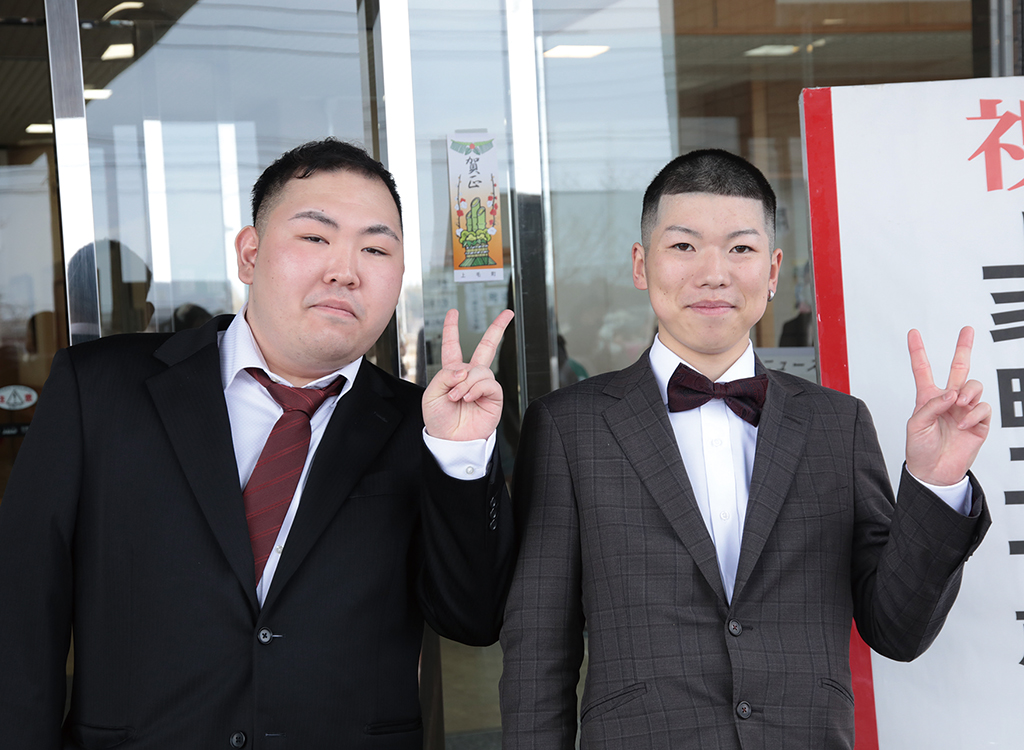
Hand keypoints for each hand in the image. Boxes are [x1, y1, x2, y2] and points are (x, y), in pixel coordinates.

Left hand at [423, 308, 513, 440]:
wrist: (451, 441)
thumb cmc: (439, 420)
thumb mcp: (432, 393)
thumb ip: (445, 375)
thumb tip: (465, 369)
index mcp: (452, 373)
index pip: (453, 345)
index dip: (452, 328)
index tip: (453, 313)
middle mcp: (470, 376)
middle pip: (487, 346)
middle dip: (498, 328)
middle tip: (508, 314)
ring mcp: (483, 386)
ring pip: (480, 369)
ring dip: (466, 382)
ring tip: (457, 397)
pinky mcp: (493, 397)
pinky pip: (488, 382)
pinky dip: (476, 388)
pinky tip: (468, 398)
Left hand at [905, 326, 990, 485]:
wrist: (934, 472)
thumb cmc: (919, 449)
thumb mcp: (916, 425)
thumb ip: (931, 405)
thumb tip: (952, 393)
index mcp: (928, 398)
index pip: (923, 370)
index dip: (918, 351)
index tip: (913, 333)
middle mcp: (948, 400)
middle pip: (959, 368)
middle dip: (964, 348)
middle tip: (967, 330)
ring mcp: (964, 409)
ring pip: (974, 386)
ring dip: (968, 392)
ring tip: (960, 404)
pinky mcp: (978, 422)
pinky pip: (983, 407)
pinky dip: (974, 412)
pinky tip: (964, 422)